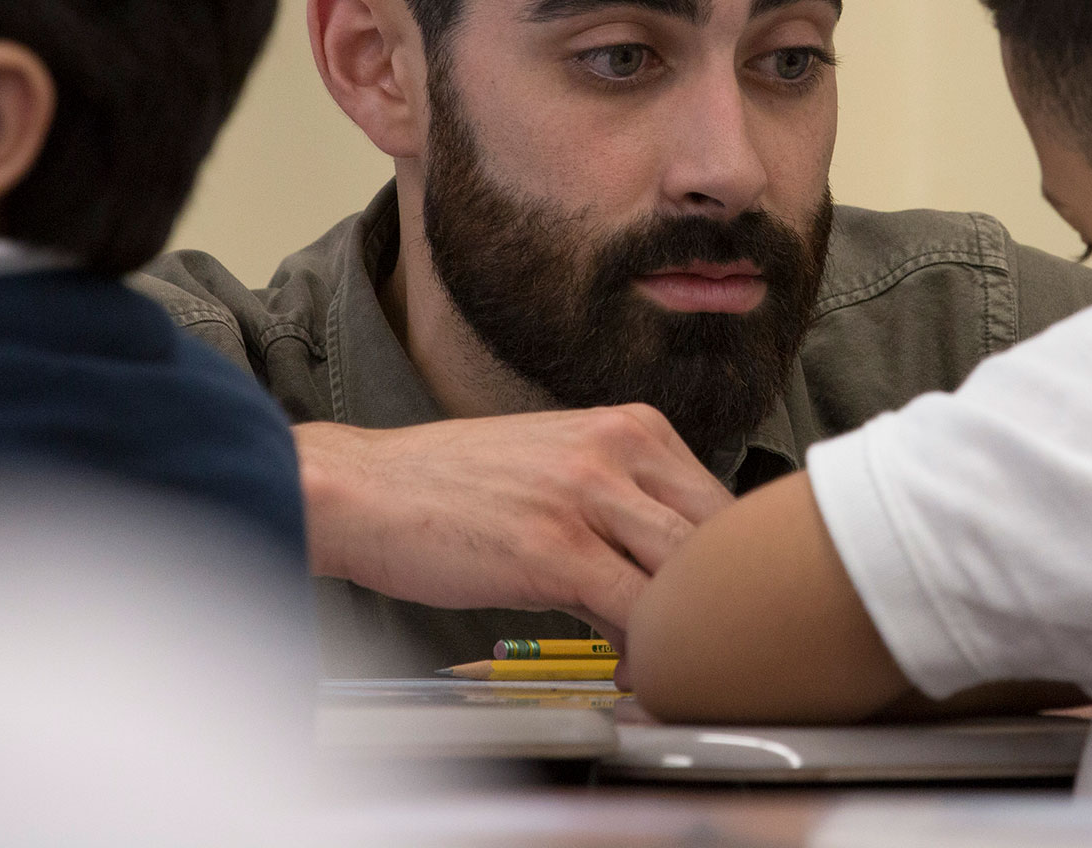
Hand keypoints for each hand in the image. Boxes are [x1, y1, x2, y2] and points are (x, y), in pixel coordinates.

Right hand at [291, 405, 733, 638]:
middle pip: (716, 536)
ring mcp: (588, 496)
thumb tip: (673, 565)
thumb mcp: (558, 462)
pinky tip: (628, 666)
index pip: (718, 500)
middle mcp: (617, 448)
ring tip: (664, 660)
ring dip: (683, 628)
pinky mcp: (555, 550)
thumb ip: (623, 498)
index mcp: (629, 424)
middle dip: (716, 598)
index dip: (725, 565)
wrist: (366, 489)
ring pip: (684, 573)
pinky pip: (635, 611)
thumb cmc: (451, 484)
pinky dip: (645, 650)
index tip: (714, 603)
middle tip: (700, 641)